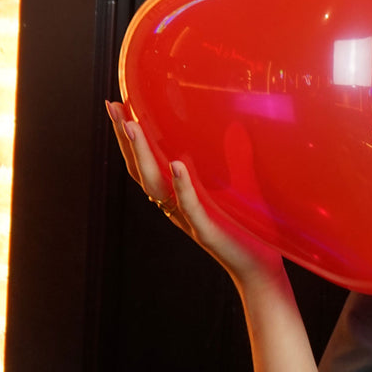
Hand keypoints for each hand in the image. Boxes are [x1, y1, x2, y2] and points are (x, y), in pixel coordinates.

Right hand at [106, 101, 284, 287]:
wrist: (259, 265)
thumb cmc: (247, 228)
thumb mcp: (240, 186)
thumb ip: (235, 158)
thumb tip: (237, 125)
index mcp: (176, 192)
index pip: (146, 161)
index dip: (130, 137)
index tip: (118, 105)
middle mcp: (174, 204)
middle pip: (140, 168)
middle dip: (125, 138)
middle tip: (112, 108)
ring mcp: (186, 218)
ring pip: (155, 185)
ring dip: (143, 154)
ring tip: (133, 126)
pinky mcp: (205, 231)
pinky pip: (188, 206)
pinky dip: (182, 185)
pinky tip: (177, 164)